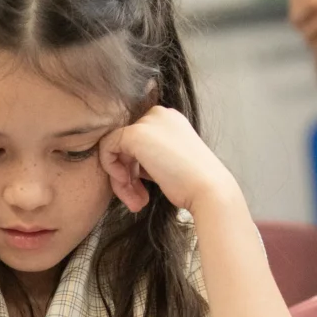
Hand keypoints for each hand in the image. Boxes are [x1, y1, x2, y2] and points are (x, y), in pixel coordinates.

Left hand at [99, 106, 238, 217]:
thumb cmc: (193, 183)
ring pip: (115, 148)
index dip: (135, 167)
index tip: (142, 189)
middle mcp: (159, 114)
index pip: (137, 139)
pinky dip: (112, 170)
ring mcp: (147, 122)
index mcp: (169, 120)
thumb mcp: (169, 162)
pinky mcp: (135, 133)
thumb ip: (149, 157)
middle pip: (125, 143)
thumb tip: (123, 163)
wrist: (208, 189)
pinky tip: (128, 185)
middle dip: (127, 174)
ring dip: (121, 179)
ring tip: (135, 201)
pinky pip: (107, 147)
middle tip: (137, 199)